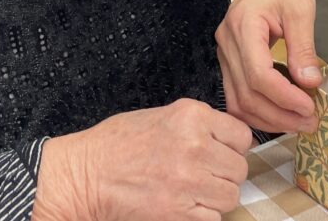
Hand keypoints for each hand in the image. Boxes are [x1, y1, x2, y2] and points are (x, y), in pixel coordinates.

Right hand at [32, 99, 251, 220]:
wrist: (85, 175)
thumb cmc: (117, 143)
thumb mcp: (162, 116)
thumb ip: (198, 124)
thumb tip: (230, 139)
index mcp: (191, 116)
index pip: (242, 136)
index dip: (233, 147)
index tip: (223, 153)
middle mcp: (195, 146)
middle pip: (239, 168)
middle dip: (225, 174)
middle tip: (206, 175)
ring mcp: (188, 181)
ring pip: (230, 195)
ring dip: (216, 197)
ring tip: (195, 191)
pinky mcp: (178, 212)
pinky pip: (212, 218)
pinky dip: (203, 215)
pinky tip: (184, 205)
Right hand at [217, 0, 322, 133]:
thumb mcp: (300, 9)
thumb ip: (303, 47)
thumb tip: (311, 84)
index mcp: (243, 26)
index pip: (258, 75)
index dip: (285, 98)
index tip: (311, 108)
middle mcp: (226, 43)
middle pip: (246, 94)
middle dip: (279, 115)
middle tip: (310, 123)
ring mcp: (223, 54)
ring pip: (237, 101)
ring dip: (268, 119)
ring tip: (299, 123)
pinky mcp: (228, 61)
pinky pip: (237, 95)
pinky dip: (258, 110)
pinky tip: (282, 113)